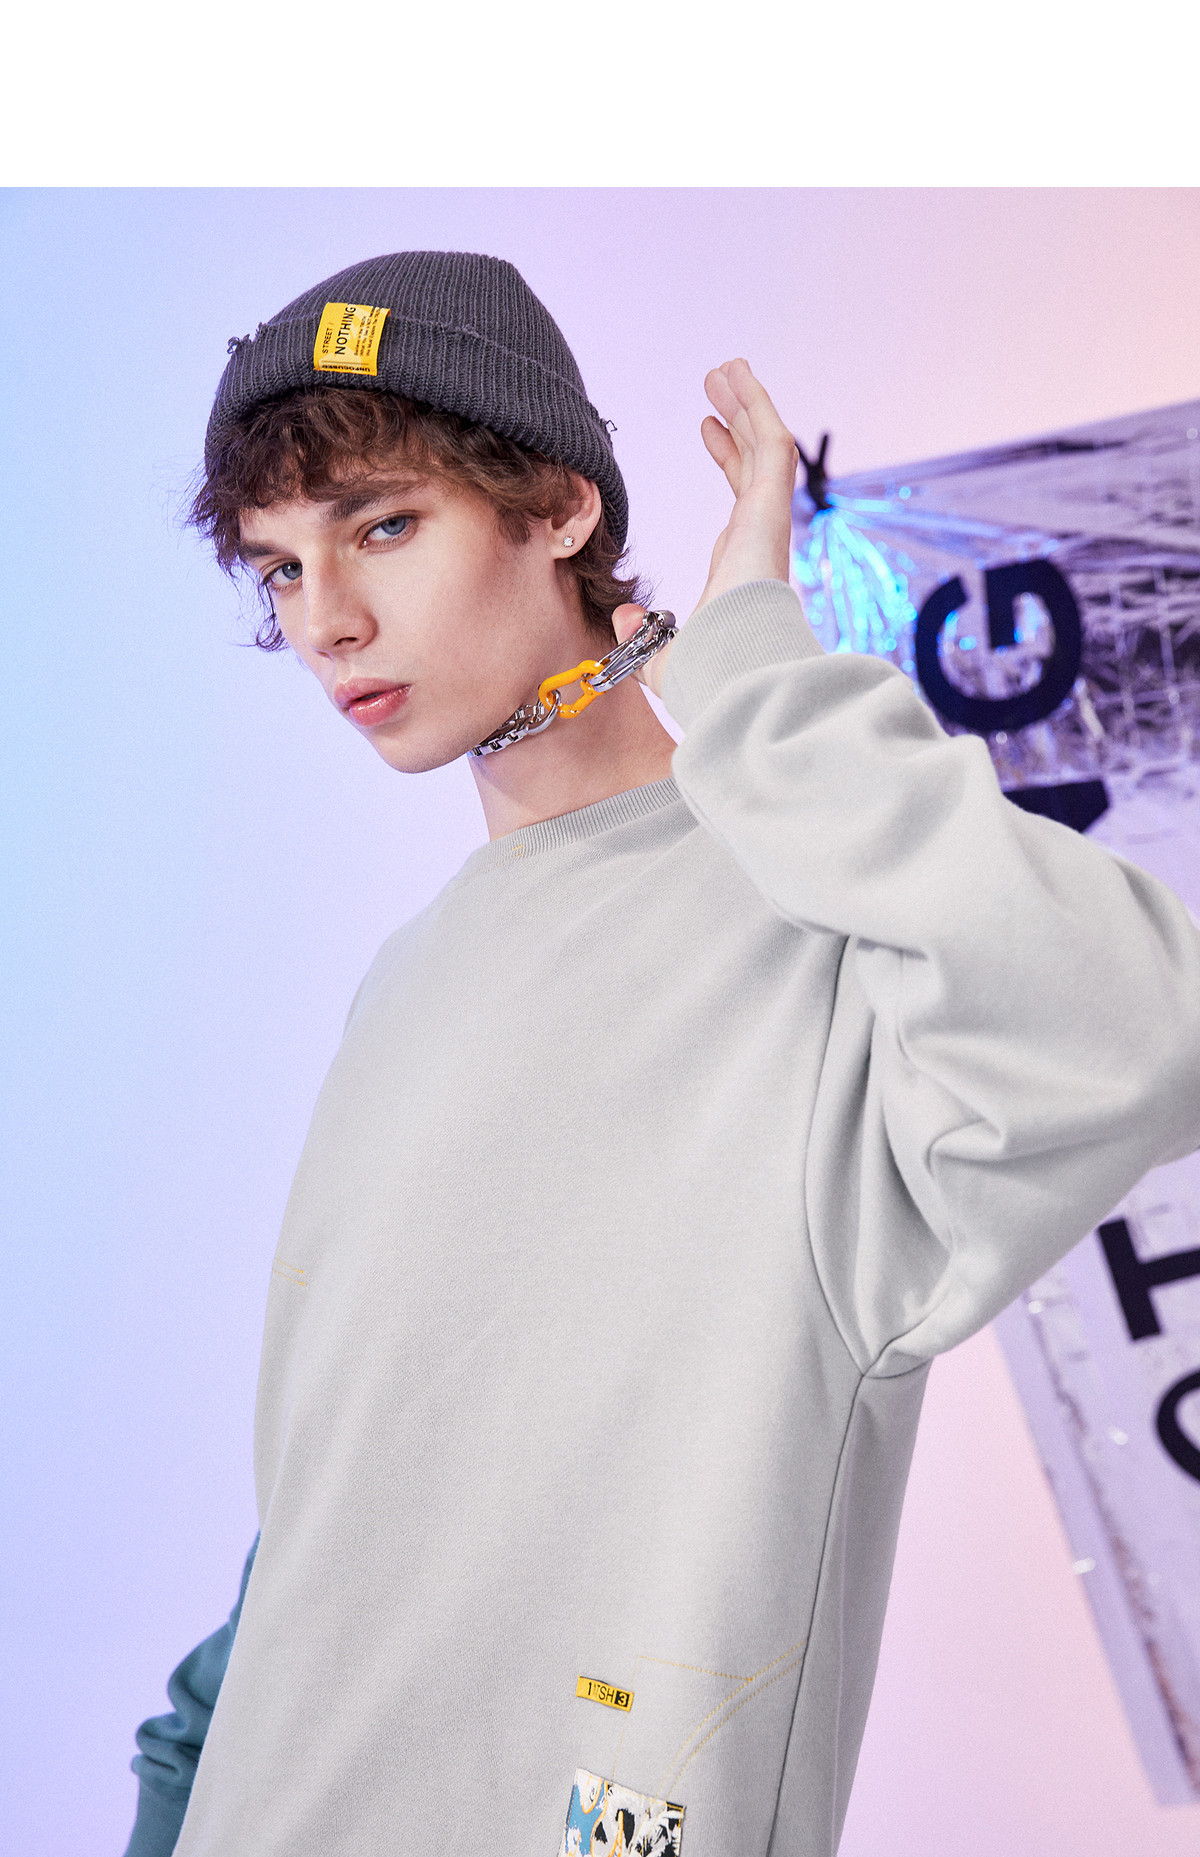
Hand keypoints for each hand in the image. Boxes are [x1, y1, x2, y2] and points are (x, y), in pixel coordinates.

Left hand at [614, 358, 798, 696]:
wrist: (733, 675)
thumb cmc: (708, 678)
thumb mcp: (661, 656)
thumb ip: (641, 635)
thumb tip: (622, 618)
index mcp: (740, 565)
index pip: (739, 500)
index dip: (727, 460)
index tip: (706, 427)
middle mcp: (760, 538)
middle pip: (754, 465)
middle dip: (738, 420)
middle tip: (717, 382)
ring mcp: (770, 522)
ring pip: (766, 447)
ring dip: (749, 404)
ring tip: (727, 366)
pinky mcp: (774, 510)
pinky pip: (773, 445)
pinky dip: (757, 406)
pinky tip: (737, 376)